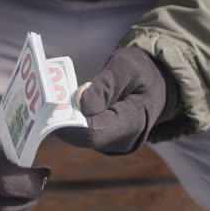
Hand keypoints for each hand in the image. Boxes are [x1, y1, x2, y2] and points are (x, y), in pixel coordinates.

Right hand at [0, 74, 49, 210]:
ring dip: (22, 208)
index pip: (5, 183)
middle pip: (5, 209)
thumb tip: (50, 125)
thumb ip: (18, 122)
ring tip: (31, 187)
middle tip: (41, 178)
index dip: (31, 182)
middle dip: (31, 196)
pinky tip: (18, 197)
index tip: (44, 169)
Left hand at [57, 48, 177, 154]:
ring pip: (78, 136)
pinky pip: (79, 133)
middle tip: (53, 90)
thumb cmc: (142, 73)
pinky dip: (70, 117)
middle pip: (82, 137)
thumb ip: (106, 84)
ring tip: (62, 92)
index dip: (71, 120)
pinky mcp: (101, 141)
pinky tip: (69, 101)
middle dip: (64, 116)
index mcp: (134, 123)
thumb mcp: (128, 66)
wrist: (156, 86)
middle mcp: (122, 141)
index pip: (94, 133)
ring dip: (65, 116)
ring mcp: (111, 144)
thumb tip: (80, 101)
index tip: (56, 98)